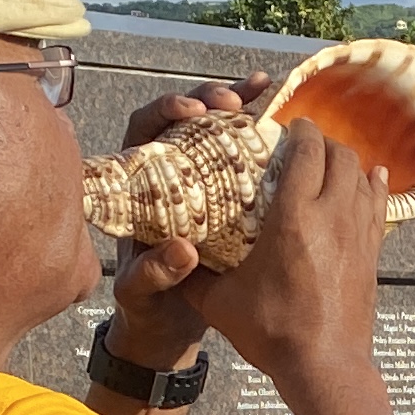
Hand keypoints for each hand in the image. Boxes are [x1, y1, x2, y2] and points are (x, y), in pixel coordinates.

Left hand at [100, 81, 266, 371]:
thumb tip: (183, 250)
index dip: (166, 111)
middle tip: (234, 100)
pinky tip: (278, 107)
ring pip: (214, 128)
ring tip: (262, 87)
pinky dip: (258, 129)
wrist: (168, 326)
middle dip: (207, 100)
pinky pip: (240, 153)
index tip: (193, 113)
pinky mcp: (225, 191)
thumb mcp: (142, 293)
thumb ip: (153, 273)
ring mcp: (197, 179)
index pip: (143, 130)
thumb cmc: (147, 307)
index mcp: (136, 187)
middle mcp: (165, 174)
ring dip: (237, 103)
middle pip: (183, 119)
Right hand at [149, 121, 384, 396]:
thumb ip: (190, 274)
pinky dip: (373, 184)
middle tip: (302, 142)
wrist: (324, 368)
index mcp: (294, 217)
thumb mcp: (219, 303)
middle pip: (339, 154)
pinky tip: (371, 177)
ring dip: (346, 160)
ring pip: (362, 175)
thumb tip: (166, 252)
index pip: (306, 150)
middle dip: (322, 141)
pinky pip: (378, 203)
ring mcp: (358, 234)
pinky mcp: (372, 253)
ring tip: (328, 159)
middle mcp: (332, 216)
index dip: (298, 130)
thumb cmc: (271, 334)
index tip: (285, 126)